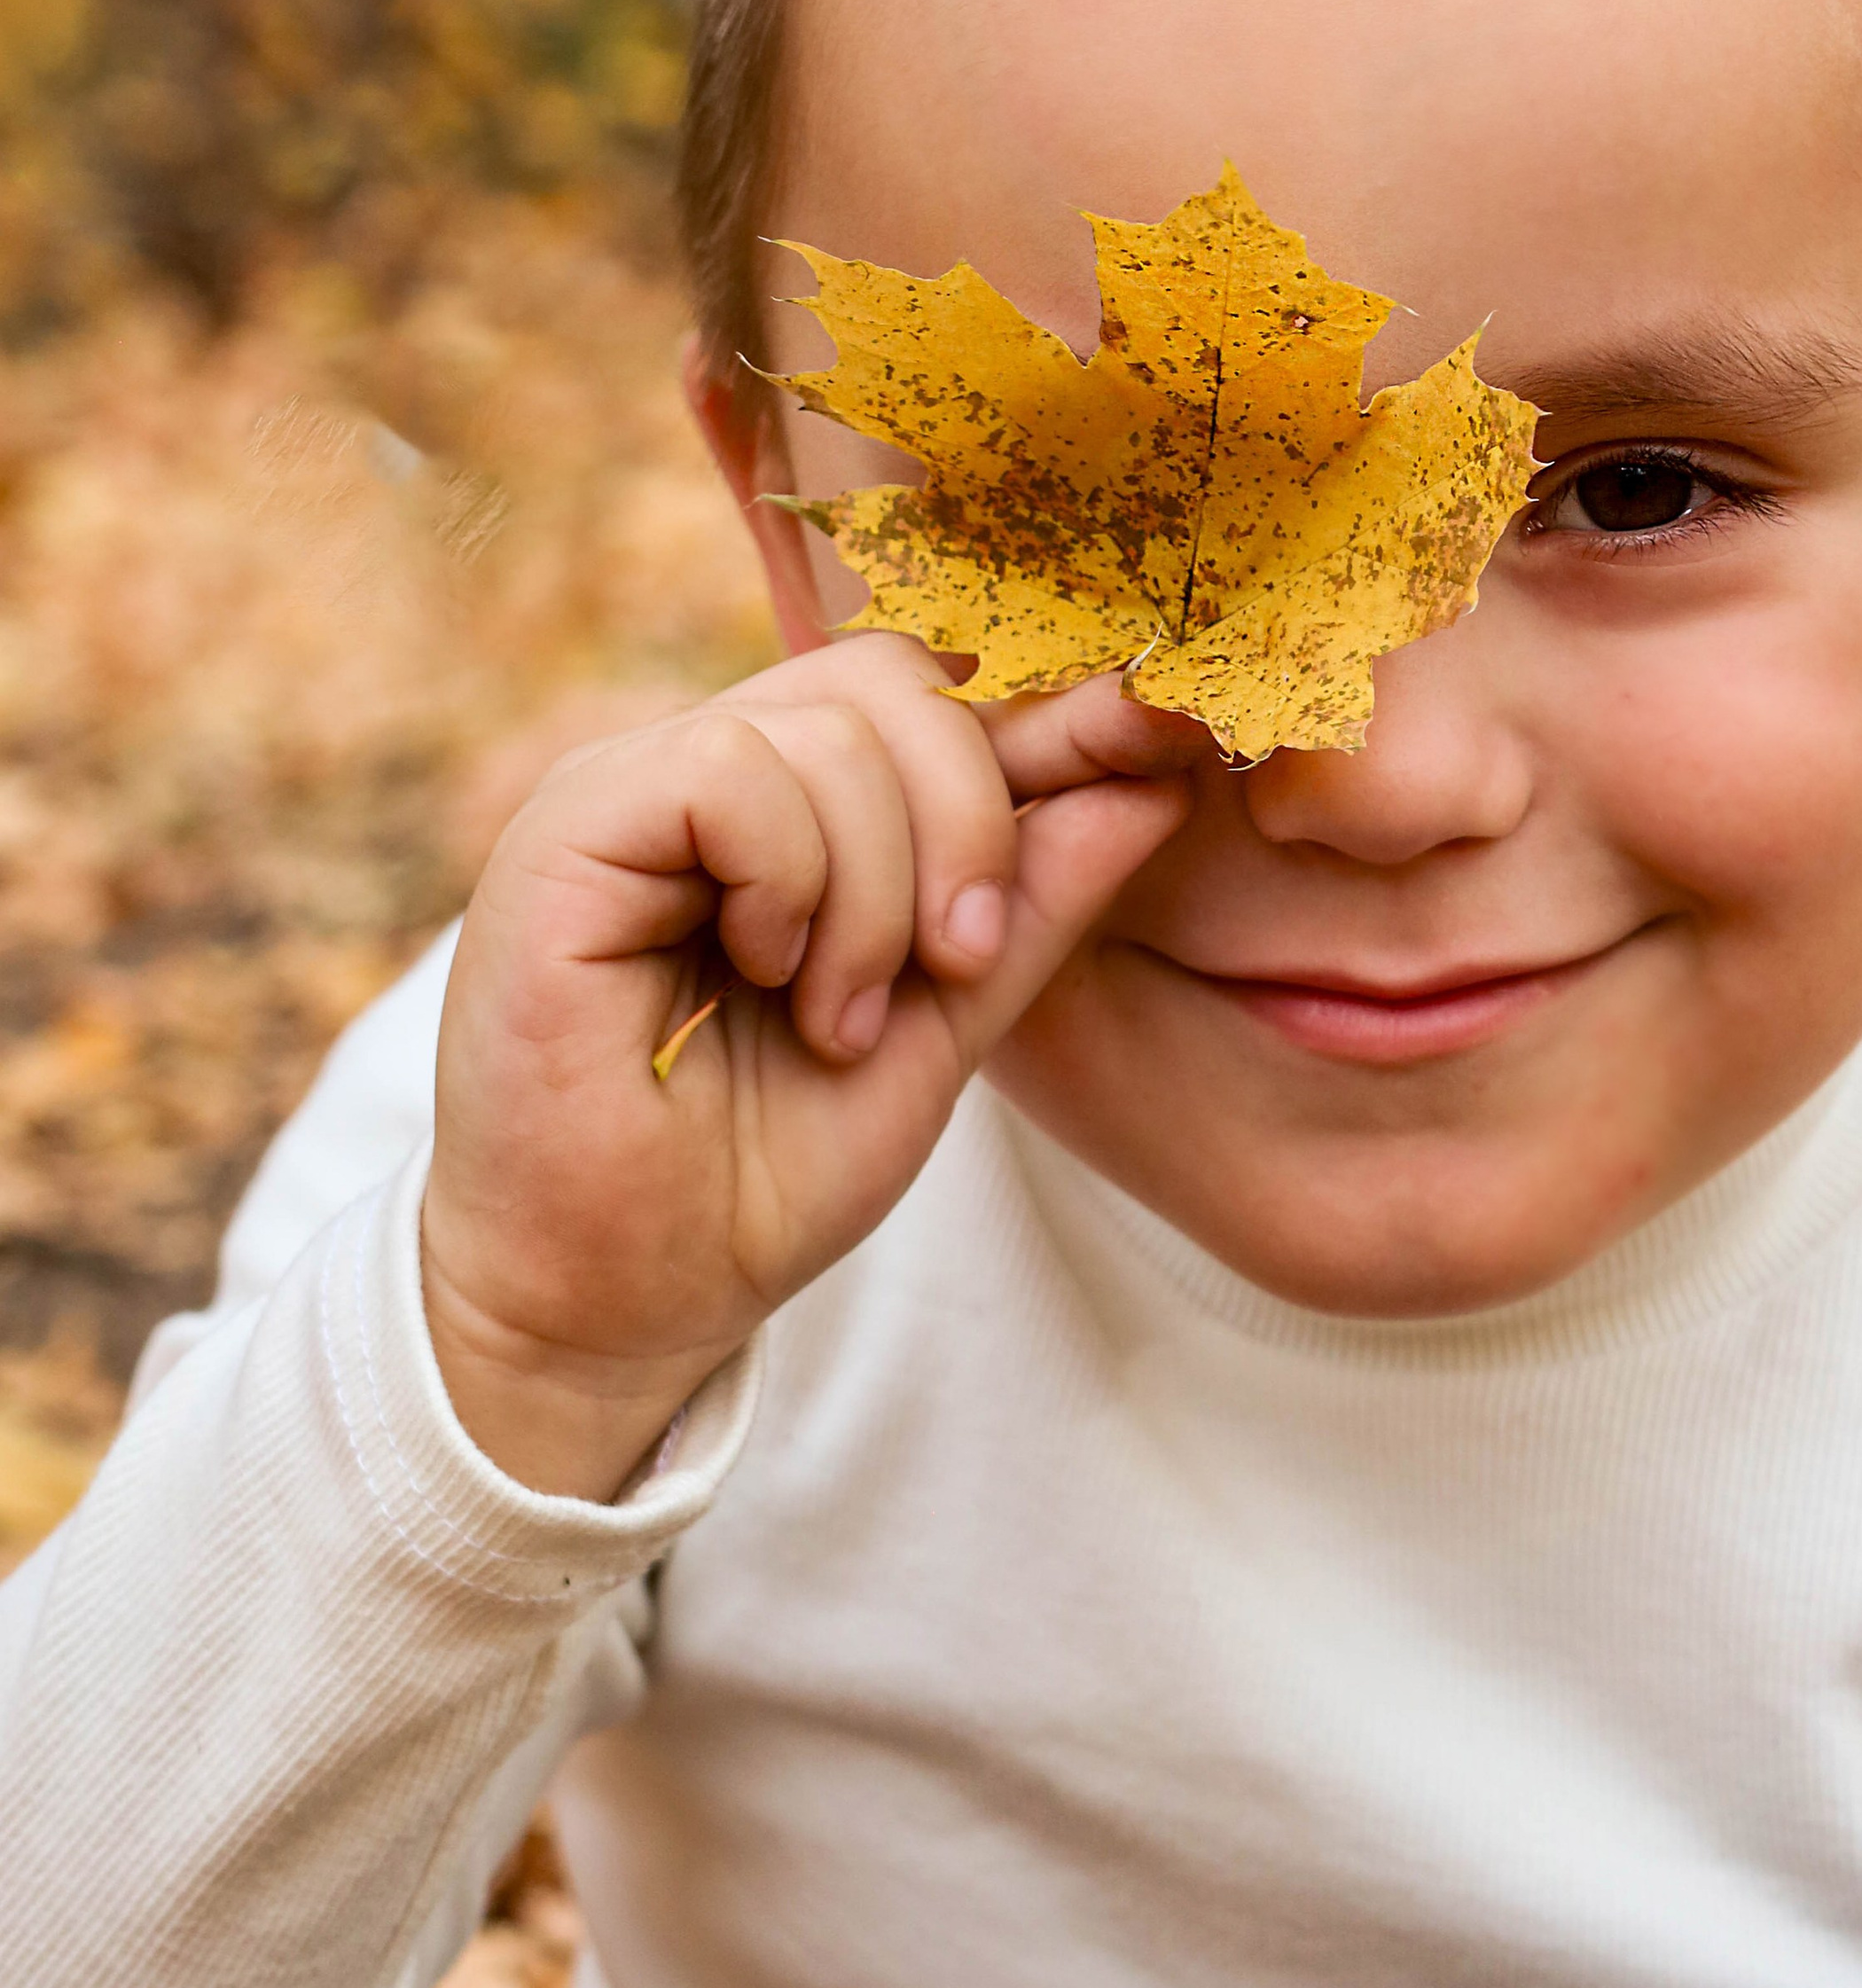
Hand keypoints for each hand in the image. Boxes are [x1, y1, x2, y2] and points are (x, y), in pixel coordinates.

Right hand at [420, 639, 1195, 1499]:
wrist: (617, 1306)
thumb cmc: (757, 1176)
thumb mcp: (945, 1027)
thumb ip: (1034, 900)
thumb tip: (1157, 775)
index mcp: (790, 805)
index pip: (934, 694)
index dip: (1055, 716)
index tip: (1166, 746)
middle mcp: (707, 772)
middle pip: (895, 681)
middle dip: (974, 819)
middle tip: (960, 960)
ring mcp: (629, 787)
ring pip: (830, 727)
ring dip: (880, 891)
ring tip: (840, 1016)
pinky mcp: (569, 828)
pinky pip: (730, 770)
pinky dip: (792, 880)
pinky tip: (773, 976)